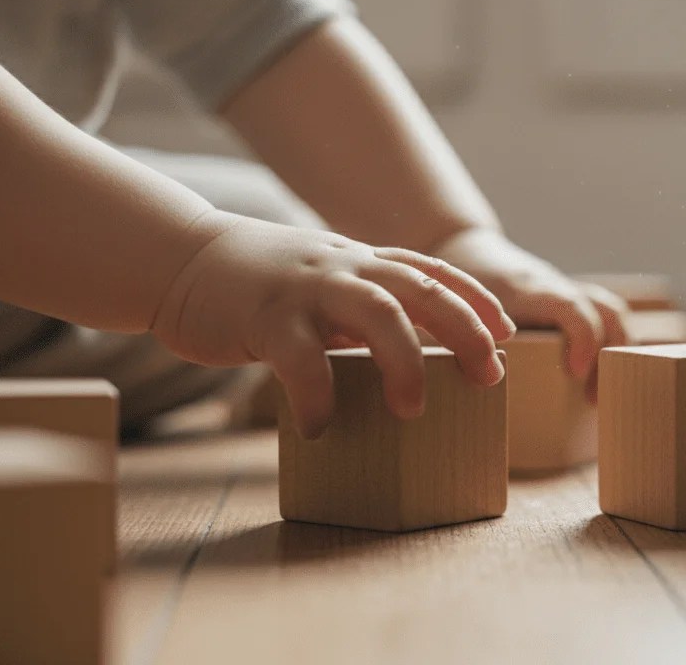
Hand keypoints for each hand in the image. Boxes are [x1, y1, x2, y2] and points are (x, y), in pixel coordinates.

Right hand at [151, 213, 514, 437]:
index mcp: (362, 262)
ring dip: (405, 362)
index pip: (434, 273)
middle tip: (490, 376)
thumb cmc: (259, 285)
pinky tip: (319, 427)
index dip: (476, 300)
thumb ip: (361, 307)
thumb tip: (407, 355)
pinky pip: (301, 360)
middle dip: (466, 331)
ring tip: (413, 410)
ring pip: (377, 313)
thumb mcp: (321, 282)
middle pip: (423, 290)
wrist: (178, 258)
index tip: (507, 333)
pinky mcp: (265, 317)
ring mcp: (307, 289)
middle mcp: (344, 267)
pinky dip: (316, 397)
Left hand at [431, 228, 628, 399]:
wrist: (463, 248)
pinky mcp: (568, 301)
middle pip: (605, 310)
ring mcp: (565, 292)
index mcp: (526, 288)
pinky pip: (602, 317)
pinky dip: (607, 345)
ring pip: (610, 311)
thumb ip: (460, 342)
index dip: (582, 337)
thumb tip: (464, 383)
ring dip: (614, 351)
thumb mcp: (452, 311)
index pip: (570, 305)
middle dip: (607, 355)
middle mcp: (554, 287)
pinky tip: (591, 379)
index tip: (575, 373)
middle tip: (590, 400)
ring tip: (594, 396)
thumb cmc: (454, 285)